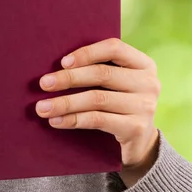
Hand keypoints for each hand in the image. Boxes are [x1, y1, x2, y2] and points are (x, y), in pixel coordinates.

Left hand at [35, 38, 160, 186]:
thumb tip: (59, 65)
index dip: (87, 53)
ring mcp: (145, 106)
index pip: (115, 49)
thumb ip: (101, 69)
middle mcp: (149, 83)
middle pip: (103, 74)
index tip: (62, 62)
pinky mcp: (135, 127)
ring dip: (65, 102)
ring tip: (42, 107)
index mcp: (144, 64)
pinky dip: (73, 119)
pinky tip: (56, 121)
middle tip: (44, 83)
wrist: (140, 142)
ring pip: (97, 99)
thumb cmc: (120, 104)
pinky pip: (97, 120)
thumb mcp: (119, 84)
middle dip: (69, 78)